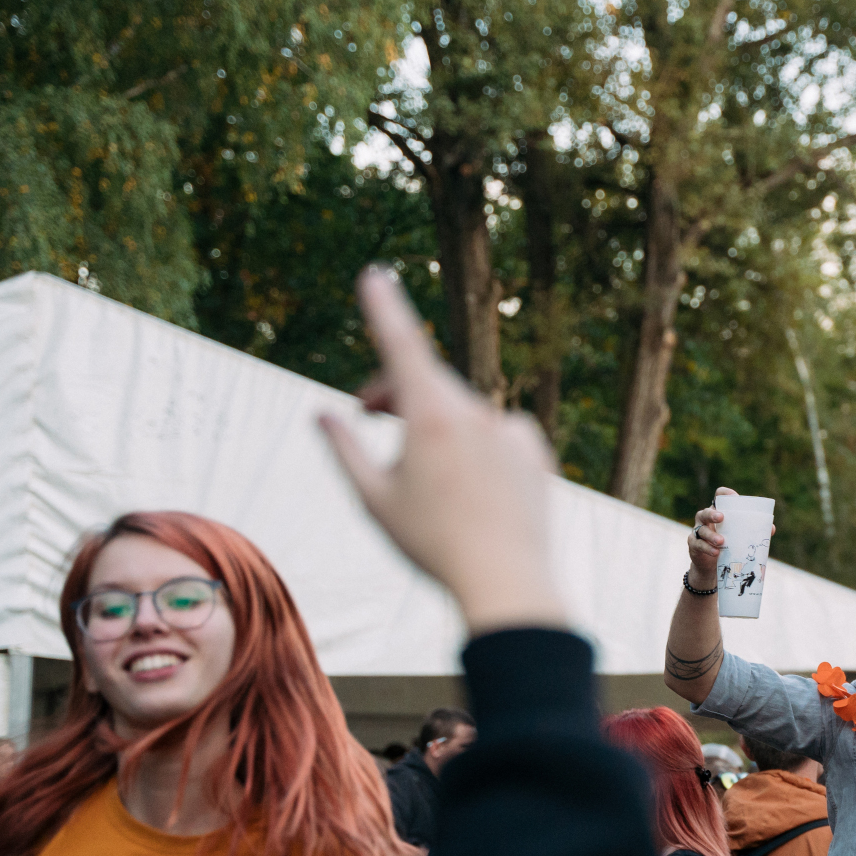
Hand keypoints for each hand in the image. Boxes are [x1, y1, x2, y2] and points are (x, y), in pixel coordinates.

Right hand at [320, 268, 563, 634]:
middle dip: (393, 389)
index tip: (375, 274)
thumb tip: (321, 413)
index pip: (402, 345)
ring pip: (462, 411)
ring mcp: (510, 429)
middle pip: (426, 381)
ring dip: (434, 424)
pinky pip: (497, 434)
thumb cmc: (431, 545)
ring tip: (421, 473)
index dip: (384, 308)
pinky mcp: (534, 449)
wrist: (507, 581)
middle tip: (364, 411)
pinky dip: (477, 446)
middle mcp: (475, 412)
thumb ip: (344, 448)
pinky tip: (469, 487)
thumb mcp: (373, 499)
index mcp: (430, 416)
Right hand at [686, 487, 749, 588]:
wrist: (711, 567)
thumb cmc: (728, 546)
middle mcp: (705, 519)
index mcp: (718, 512)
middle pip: (706, 512)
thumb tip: (772, 529)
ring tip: (721, 541)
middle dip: (712, 514)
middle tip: (721, 518)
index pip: (718, 497)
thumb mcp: (739, 537)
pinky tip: (715, 552)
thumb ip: (753, 531)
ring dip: (711, 535)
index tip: (734, 496)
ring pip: (701, 529)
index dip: (724, 493)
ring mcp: (698, 532)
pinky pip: (698, 544)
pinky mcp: (694, 545)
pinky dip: (707, 548)